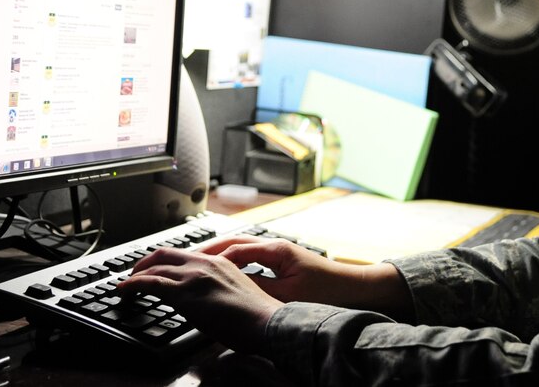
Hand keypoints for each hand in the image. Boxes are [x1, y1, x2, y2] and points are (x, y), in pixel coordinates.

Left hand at [119, 247, 280, 353]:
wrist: (264, 321)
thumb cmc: (256, 315)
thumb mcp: (236, 291)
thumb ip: (217, 288)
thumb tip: (203, 298)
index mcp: (219, 261)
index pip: (184, 254)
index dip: (165, 260)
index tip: (157, 268)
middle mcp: (205, 263)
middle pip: (165, 254)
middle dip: (145, 262)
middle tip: (135, 273)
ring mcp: (194, 276)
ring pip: (155, 267)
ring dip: (136, 275)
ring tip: (127, 284)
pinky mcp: (184, 293)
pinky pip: (151, 283)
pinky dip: (133, 284)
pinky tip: (124, 290)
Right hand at [196, 235, 351, 304]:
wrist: (354, 288)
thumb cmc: (326, 291)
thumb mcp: (287, 295)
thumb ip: (256, 287)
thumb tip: (228, 284)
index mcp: (276, 249)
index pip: (234, 248)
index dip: (210, 257)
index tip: (191, 265)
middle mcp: (276, 245)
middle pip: (235, 243)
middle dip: (210, 250)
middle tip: (184, 259)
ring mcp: (280, 251)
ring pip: (242, 248)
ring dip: (221, 254)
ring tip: (198, 263)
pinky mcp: (283, 260)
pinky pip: (252, 257)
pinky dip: (235, 261)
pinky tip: (225, 270)